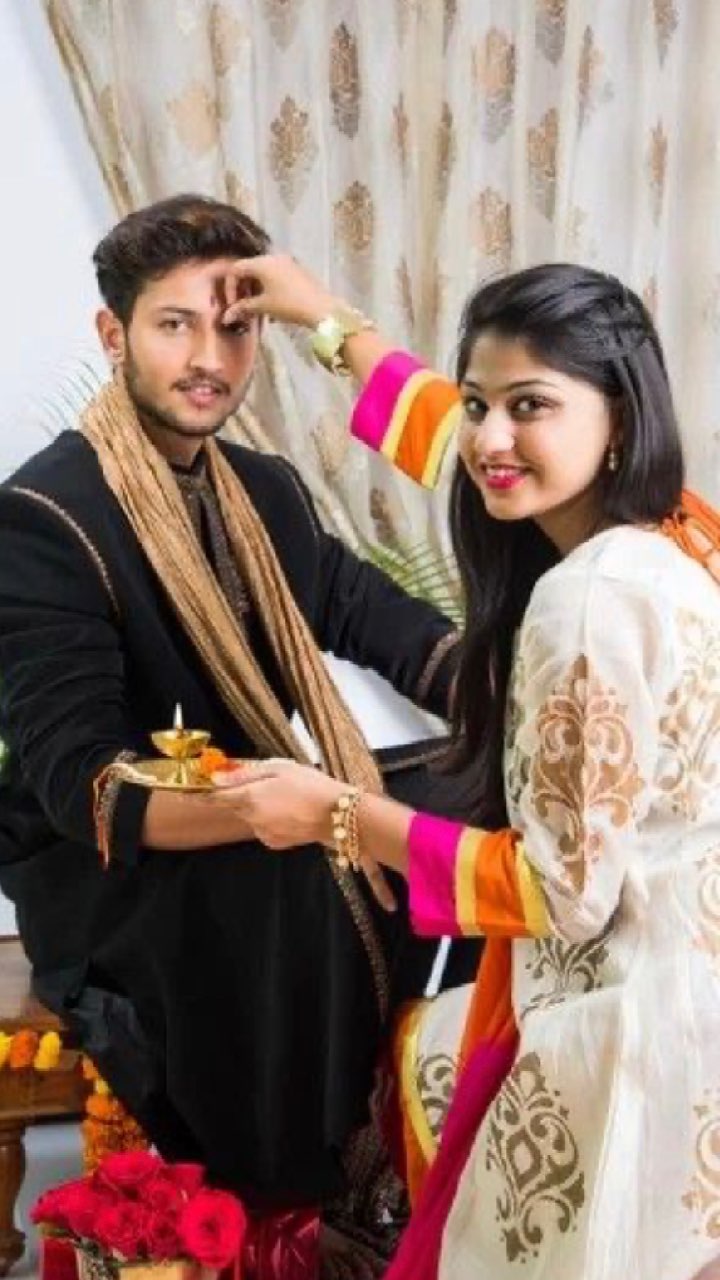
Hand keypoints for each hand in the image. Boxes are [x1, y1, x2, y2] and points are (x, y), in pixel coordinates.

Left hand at [211, 761, 396, 911]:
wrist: (338, 814)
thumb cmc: (311, 784)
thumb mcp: (279, 768)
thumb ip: (245, 773)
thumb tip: (217, 777)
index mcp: (250, 798)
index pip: (214, 797)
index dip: (199, 793)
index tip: (186, 791)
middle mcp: (252, 819)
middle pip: (234, 805)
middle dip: (241, 794)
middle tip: (265, 782)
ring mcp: (263, 833)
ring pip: (251, 816)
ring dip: (259, 806)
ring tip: (286, 795)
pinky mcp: (275, 842)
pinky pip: (264, 826)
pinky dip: (270, 818)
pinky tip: (290, 810)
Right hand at [222, 254, 337, 329]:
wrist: (321, 308)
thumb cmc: (289, 305)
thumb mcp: (263, 306)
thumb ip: (243, 308)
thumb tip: (226, 317)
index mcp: (262, 262)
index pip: (236, 269)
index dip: (230, 287)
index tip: (233, 305)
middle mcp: (273, 257)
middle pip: (250, 269)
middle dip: (243, 288)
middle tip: (243, 307)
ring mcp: (287, 262)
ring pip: (264, 272)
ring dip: (256, 289)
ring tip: (258, 308)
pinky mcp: (297, 270)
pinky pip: (277, 275)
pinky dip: (269, 287)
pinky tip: (273, 305)